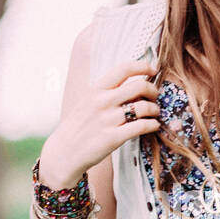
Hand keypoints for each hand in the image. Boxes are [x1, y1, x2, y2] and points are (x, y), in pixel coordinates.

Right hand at [40, 57, 161, 187]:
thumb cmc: (78, 127)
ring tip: (155, 113)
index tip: (153, 70)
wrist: (64, 152)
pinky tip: (154, 126)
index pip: (124, 69)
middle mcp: (102, 102)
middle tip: (155, 97)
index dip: (143, 66)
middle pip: (139, 86)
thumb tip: (134, 85)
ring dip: (155, 109)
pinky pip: (142, 126)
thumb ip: (107, 92)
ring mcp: (108, 120)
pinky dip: (153, 125)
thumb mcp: (87, 102)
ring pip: (144, 107)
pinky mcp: (113, 138)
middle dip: (153, 90)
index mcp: (96, 90)